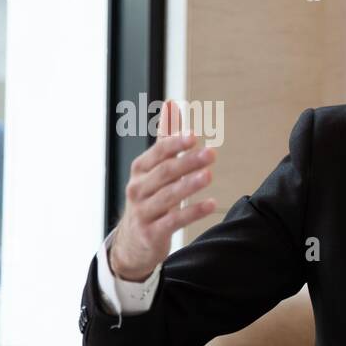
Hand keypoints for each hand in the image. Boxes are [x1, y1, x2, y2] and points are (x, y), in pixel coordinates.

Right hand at [110, 99, 218, 280]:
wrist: (133, 242)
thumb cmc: (149, 198)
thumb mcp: (154, 168)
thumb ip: (166, 139)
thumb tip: (172, 104)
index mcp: (140, 170)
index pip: (157, 153)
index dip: (174, 144)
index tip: (193, 136)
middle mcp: (138, 188)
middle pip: (165, 173)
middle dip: (187, 162)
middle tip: (211, 153)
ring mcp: (143, 211)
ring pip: (168, 196)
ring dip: (190, 185)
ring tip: (210, 175)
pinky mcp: (152, 232)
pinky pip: (174, 221)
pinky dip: (193, 212)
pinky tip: (212, 204)